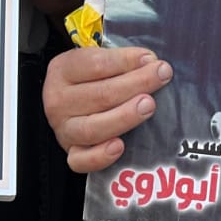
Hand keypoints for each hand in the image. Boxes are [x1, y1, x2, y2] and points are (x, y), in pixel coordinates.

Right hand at [44, 46, 171, 173]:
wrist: (69, 103)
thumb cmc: (90, 80)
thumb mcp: (97, 61)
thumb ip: (120, 61)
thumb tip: (150, 62)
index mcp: (62, 70)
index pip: (95, 64)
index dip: (125, 60)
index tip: (152, 59)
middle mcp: (58, 100)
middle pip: (99, 94)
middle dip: (135, 84)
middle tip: (161, 76)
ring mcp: (63, 129)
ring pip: (92, 128)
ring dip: (124, 117)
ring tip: (148, 105)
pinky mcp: (71, 153)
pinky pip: (81, 161)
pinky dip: (99, 156)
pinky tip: (119, 146)